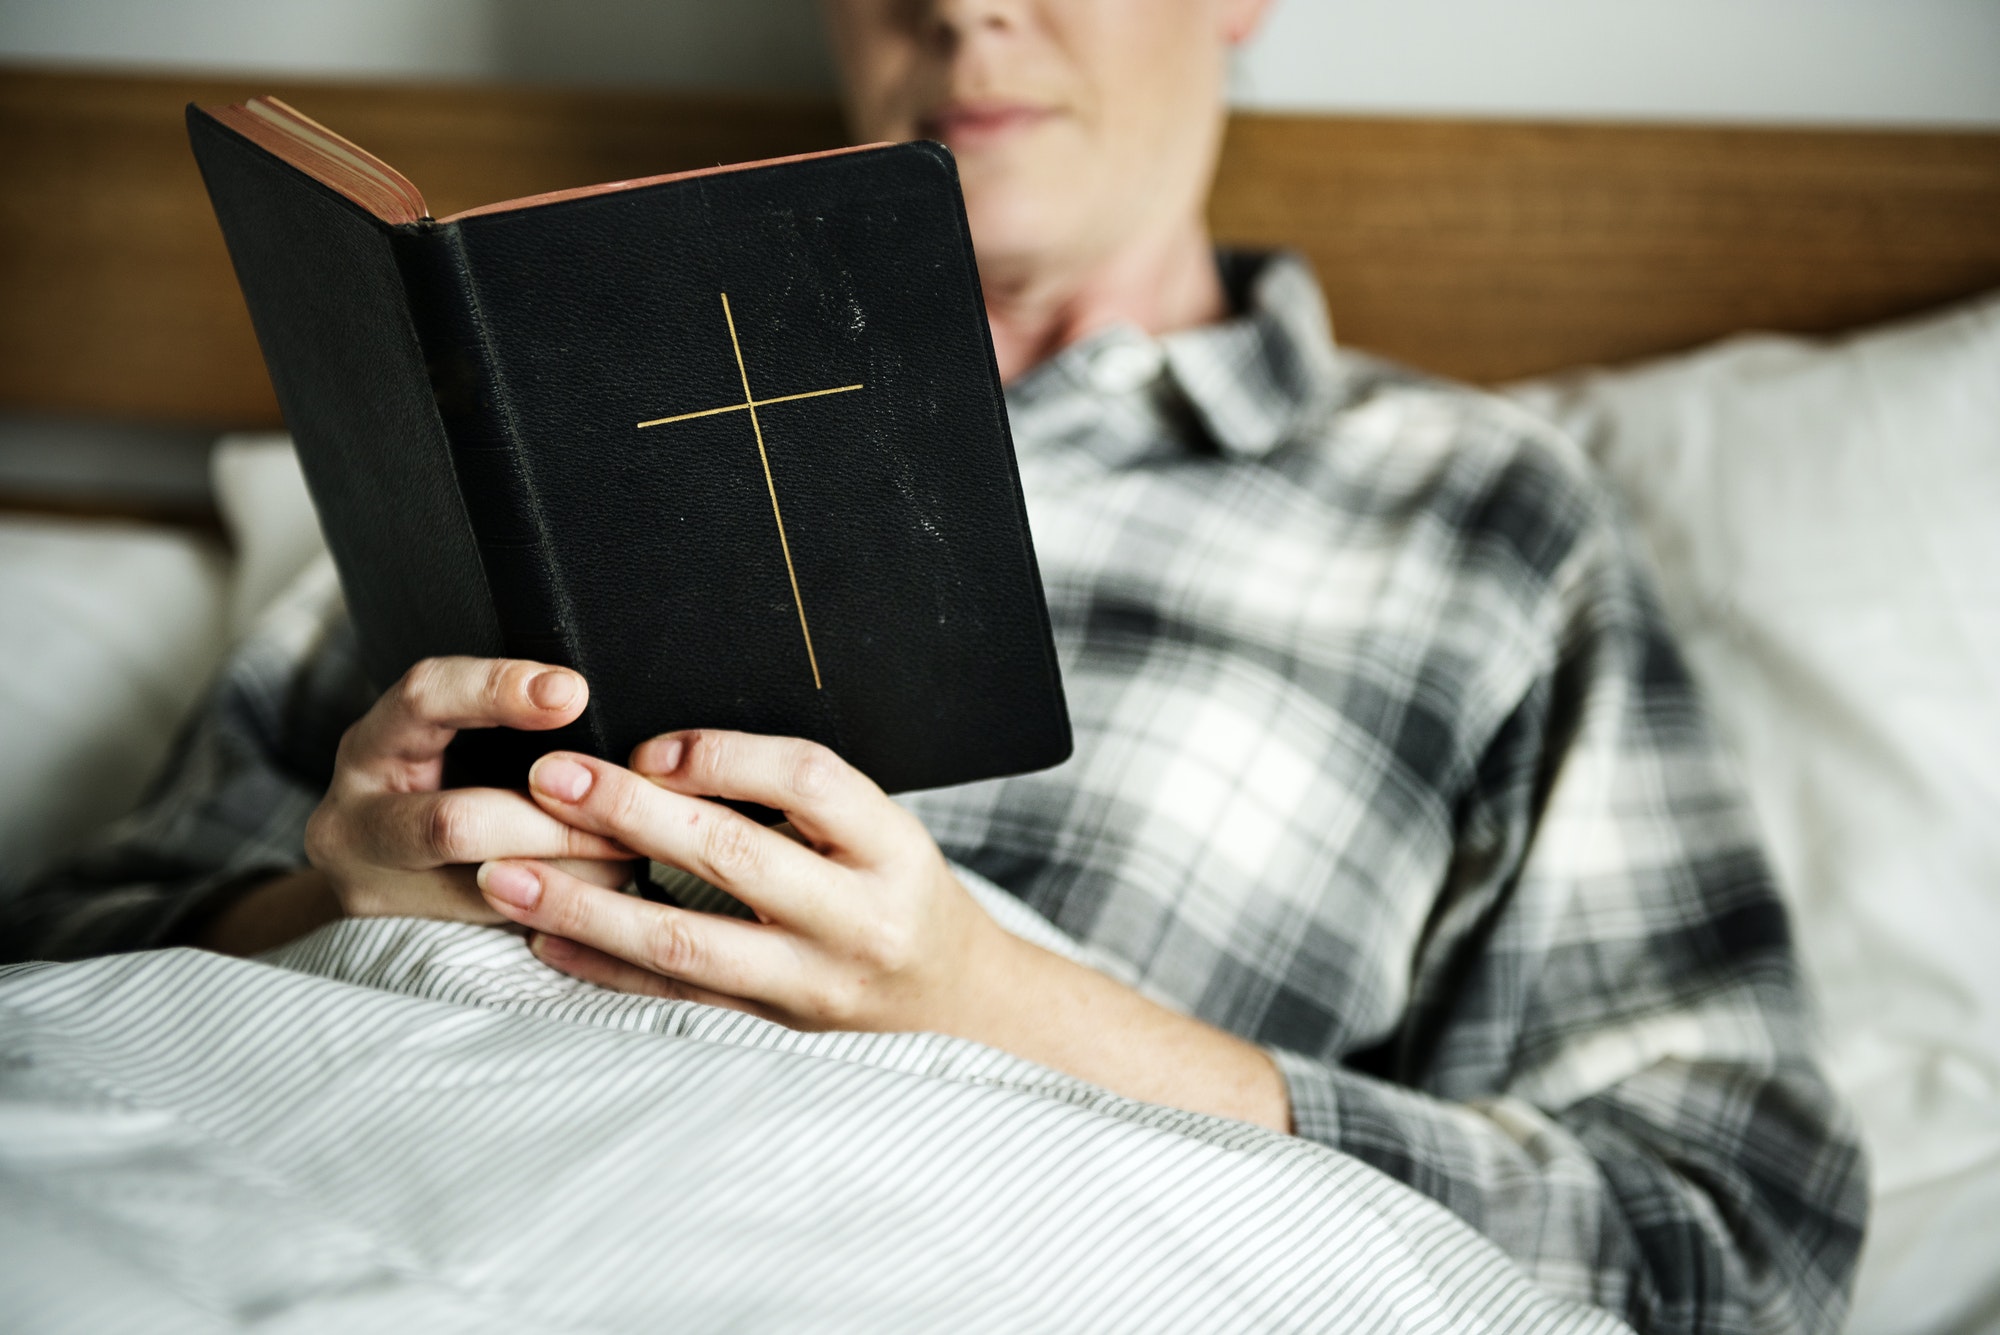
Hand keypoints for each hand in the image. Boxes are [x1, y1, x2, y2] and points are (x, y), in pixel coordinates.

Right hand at [303, 657, 634, 924]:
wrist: (368, 868)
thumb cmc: (428, 779)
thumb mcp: (440, 735)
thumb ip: (501, 719)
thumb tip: (600, 718)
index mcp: (371, 746)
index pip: (423, 699)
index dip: (496, 691)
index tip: (571, 692)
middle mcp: (356, 818)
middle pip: (457, 822)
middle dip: (553, 820)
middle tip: (627, 805)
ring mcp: (374, 886)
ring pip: (486, 886)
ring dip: (574, 868)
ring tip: (638, 846)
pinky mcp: (409, 933)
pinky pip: (504, 921)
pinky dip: (567, 900)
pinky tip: (612, 880)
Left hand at [475, 728, 1291, 1129]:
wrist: (964, 1006)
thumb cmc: (905, 894)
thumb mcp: (882, 831)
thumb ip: (798, 800)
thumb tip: (664, 753)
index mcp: (892, 848)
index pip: (811, 783)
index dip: (725, 756)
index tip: (650, 743)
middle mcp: (860, 919)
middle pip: (734, 858)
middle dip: (630, 813)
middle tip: (548, 778)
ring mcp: (816, 984)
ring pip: (689, 942)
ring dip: (588, 902)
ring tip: (506, 872)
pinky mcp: (777, 1030)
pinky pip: (676, 998)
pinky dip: (604, 968)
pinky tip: (544, 939)